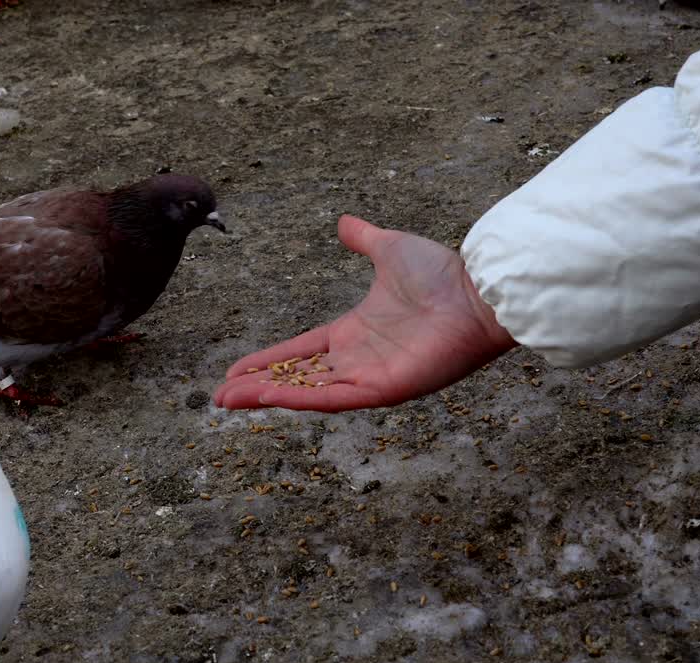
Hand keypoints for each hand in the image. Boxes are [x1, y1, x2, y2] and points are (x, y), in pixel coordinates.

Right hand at [213, 215, 516, 411]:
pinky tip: (269, 398)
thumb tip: (344, 224)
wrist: (479, 290)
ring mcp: (370, 377)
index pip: (300, 351)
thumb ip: (364, 241)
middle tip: (220, 397)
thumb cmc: (444, 274)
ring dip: (268, 396)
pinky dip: (300, 398)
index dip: (268, 361)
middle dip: (257, 387)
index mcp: (354, 331)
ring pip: (307, 391)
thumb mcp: (390, 249)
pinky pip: (334, 398)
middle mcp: (358, 359)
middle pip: (296, 377)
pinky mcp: (384, 389)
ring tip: (230, 401)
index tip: (235, 370)